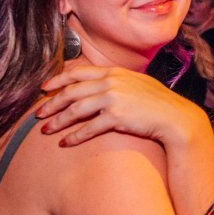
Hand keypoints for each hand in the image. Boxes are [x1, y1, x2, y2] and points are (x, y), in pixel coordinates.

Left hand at [37, 65, 210, 147]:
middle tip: (38, 113)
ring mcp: (114, 99)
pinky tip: (65, 142)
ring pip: (76, 109)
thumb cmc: (158, 103)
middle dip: (52, 103)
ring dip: (58, 120)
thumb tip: (99, 84)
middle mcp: (111, 83)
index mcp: (114, 72)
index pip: (78, 72)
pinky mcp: (117, 117)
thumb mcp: (136, 83)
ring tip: (46, 130)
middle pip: (72, 91)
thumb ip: (117, 82)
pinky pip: (89, 127)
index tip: (44, 88)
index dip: (58, 80)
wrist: (175, 117)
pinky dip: (75, 136)